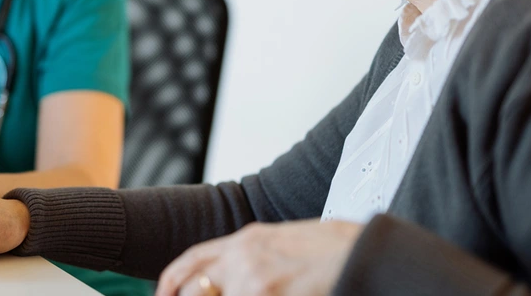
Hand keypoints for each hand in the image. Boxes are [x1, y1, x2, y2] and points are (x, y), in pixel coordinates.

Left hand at [156, 219, 362, 295]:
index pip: (192, 260)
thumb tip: (224, 282)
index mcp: (244, 240)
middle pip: (196, 289)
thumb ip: (248, 257)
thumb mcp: (278, 243)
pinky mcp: (270, 294)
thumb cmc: (326, 250)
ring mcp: (255, 280)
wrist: (360, 250)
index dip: (171, 281)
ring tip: (264, 293)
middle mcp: (243, 258)